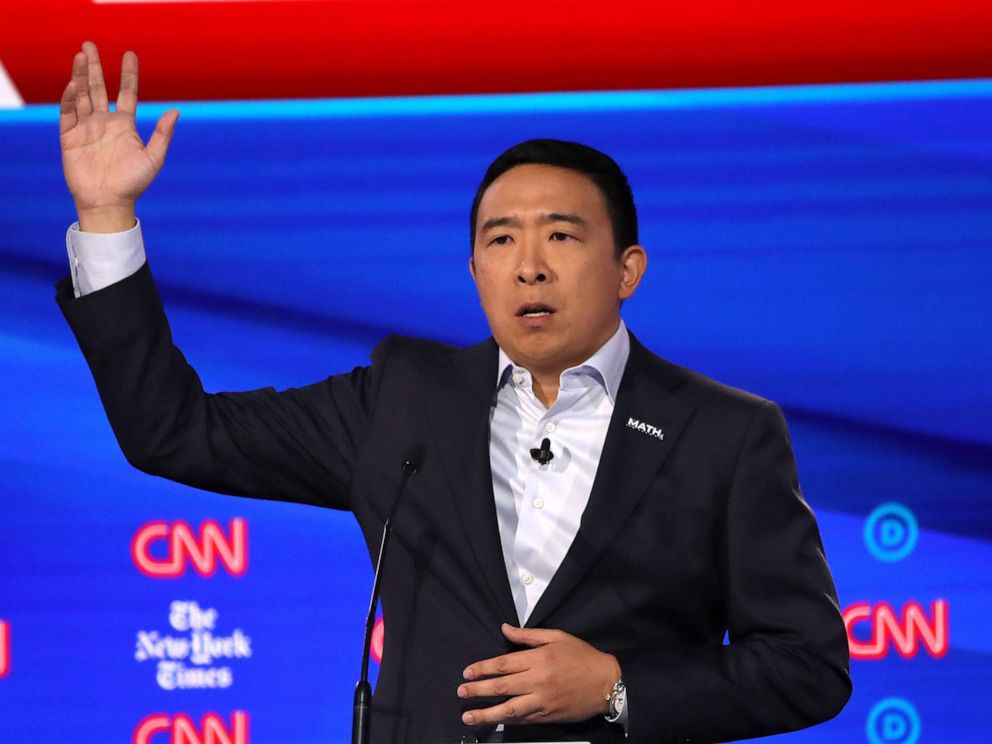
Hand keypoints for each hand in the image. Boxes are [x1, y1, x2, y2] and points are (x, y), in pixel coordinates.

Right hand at [59, 41, 178, 231]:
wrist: (109, 203)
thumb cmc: (134, 184)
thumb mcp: (154, 157)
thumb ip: (163, 134)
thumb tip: (176, 111)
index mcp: (125, 126)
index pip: (127, 93)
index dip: (129, 74)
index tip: (130, 54)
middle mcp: (105, 123)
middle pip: (99, 88)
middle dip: (95, 67)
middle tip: (90, 44)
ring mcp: (86, 128)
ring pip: (82, 95)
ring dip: (81, 76)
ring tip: (81, 55)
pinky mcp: (70, 137)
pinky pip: (68, 113)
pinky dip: (70, 98)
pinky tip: (73, 83)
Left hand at [457, 623, 620, 725]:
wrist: (606, 683)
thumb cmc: (581, 656)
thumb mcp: (557, 637)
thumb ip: (528, 635)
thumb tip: (504, 628)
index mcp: (539, 659)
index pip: (503, 664)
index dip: (483, 668)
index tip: (467, 672)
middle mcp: (538, 681)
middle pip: (502, 686)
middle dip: (478, 690)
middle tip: (461, 692)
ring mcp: (542, 701)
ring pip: (509, 709)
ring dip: (486, 713)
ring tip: (469, 716)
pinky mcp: (548, 716)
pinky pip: (523, 719)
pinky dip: (507, 720)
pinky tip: (494, 721)